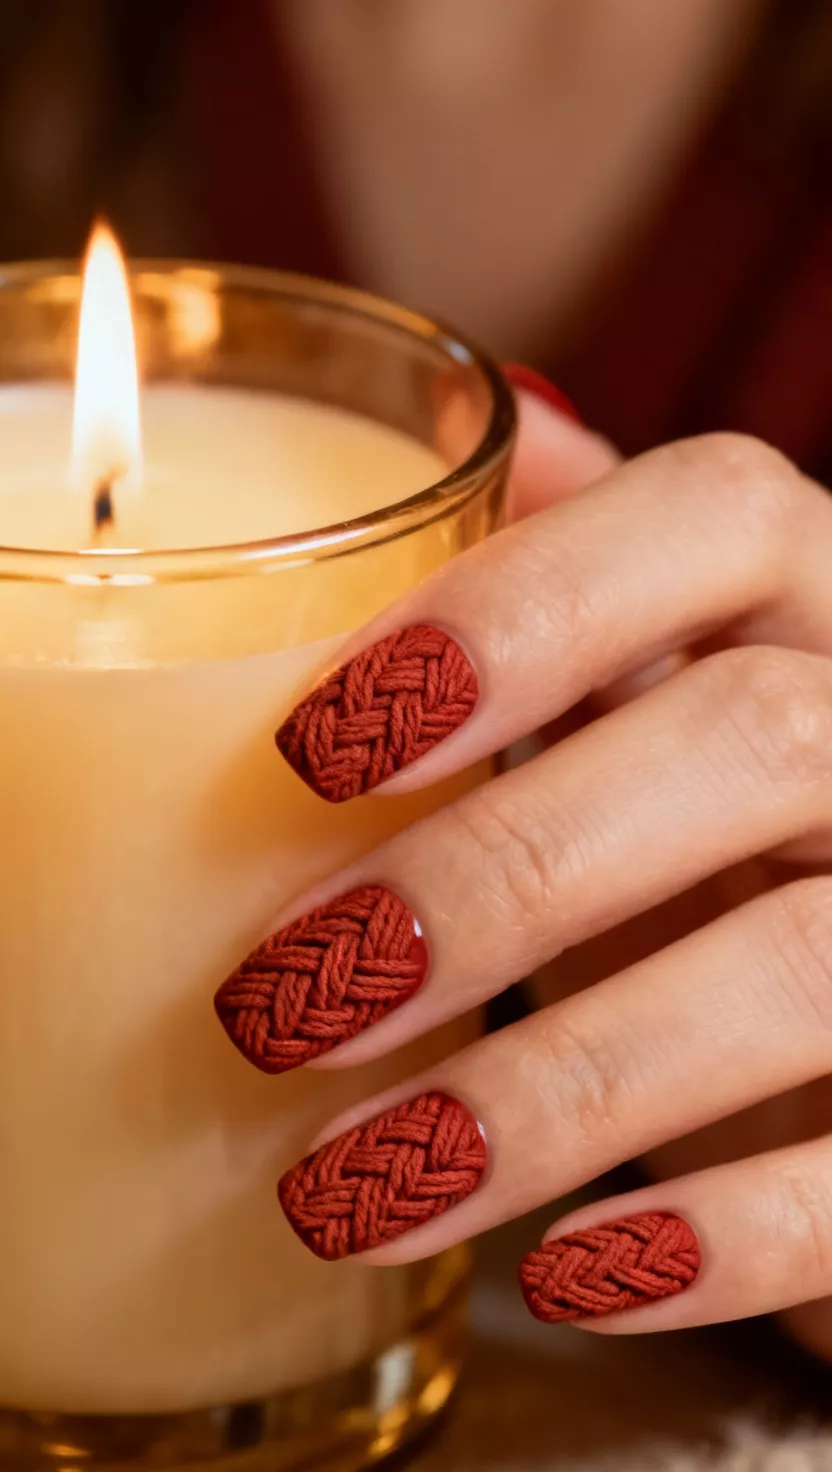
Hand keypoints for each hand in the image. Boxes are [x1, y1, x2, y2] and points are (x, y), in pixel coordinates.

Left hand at [215, 371, 831, 1349]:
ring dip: (551, 1087)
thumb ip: (589, 576)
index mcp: (812, 602)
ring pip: (796, 970)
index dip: (525, 607)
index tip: (321, 742)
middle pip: (753, 740)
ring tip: (355, 1178)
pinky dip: (716, 1235)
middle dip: (499, 873)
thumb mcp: (661, 684)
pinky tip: (563, 1271)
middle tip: (283, 998)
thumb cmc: (719, 830)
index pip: (721, 516)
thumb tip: (509, 419)